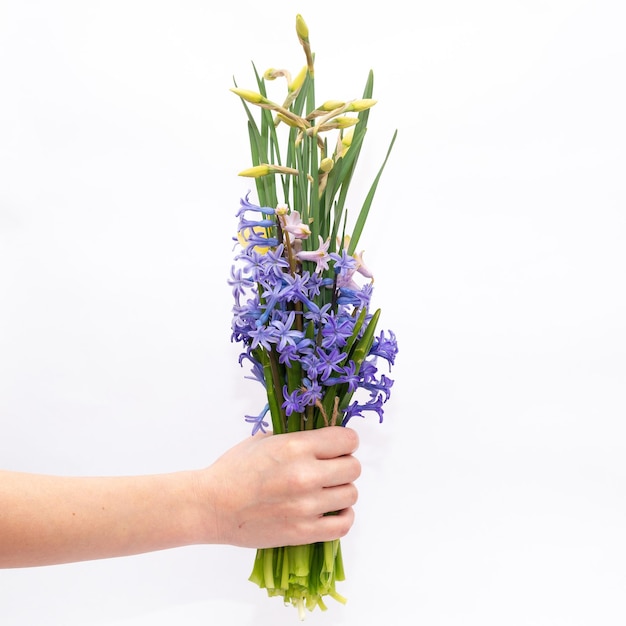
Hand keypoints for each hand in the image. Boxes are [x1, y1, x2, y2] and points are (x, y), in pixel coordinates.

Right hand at [195, 426, 360, 548]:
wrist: (212, 506)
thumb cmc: (234, 470)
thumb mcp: (264, 440)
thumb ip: (297, 437)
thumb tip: (324, 436)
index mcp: (295, 447)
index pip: (348, 440)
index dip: (346, 442)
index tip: (338, 446)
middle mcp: (305, 475)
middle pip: (354, 467)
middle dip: (344, 464)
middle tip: (330, 468)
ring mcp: (306, 506)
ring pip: (351, 494)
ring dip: (342, 490)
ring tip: (327, 489)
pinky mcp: (303, 532)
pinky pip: (343, 525)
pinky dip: (343, 516)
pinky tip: (332, 509)